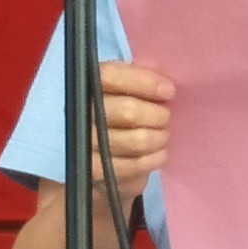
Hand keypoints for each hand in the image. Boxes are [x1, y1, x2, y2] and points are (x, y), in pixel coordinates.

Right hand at [92, 61, 173, 204]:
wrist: (86, 156)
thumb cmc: (110, 112)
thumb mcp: (116, 88)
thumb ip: (135, 80)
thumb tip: (165, 81)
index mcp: (82, 85)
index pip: (111, 77)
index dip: (144, 82)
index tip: (169, 91)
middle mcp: (78, 113)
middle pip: (128, 112)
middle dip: (157, 115)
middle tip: (165, 117)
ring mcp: (84, 144)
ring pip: (136, 140)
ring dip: (158, 137)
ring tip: (162, 135)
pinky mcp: (93, 171)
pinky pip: (134, 165)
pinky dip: (154, 159)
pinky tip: (159, 153)